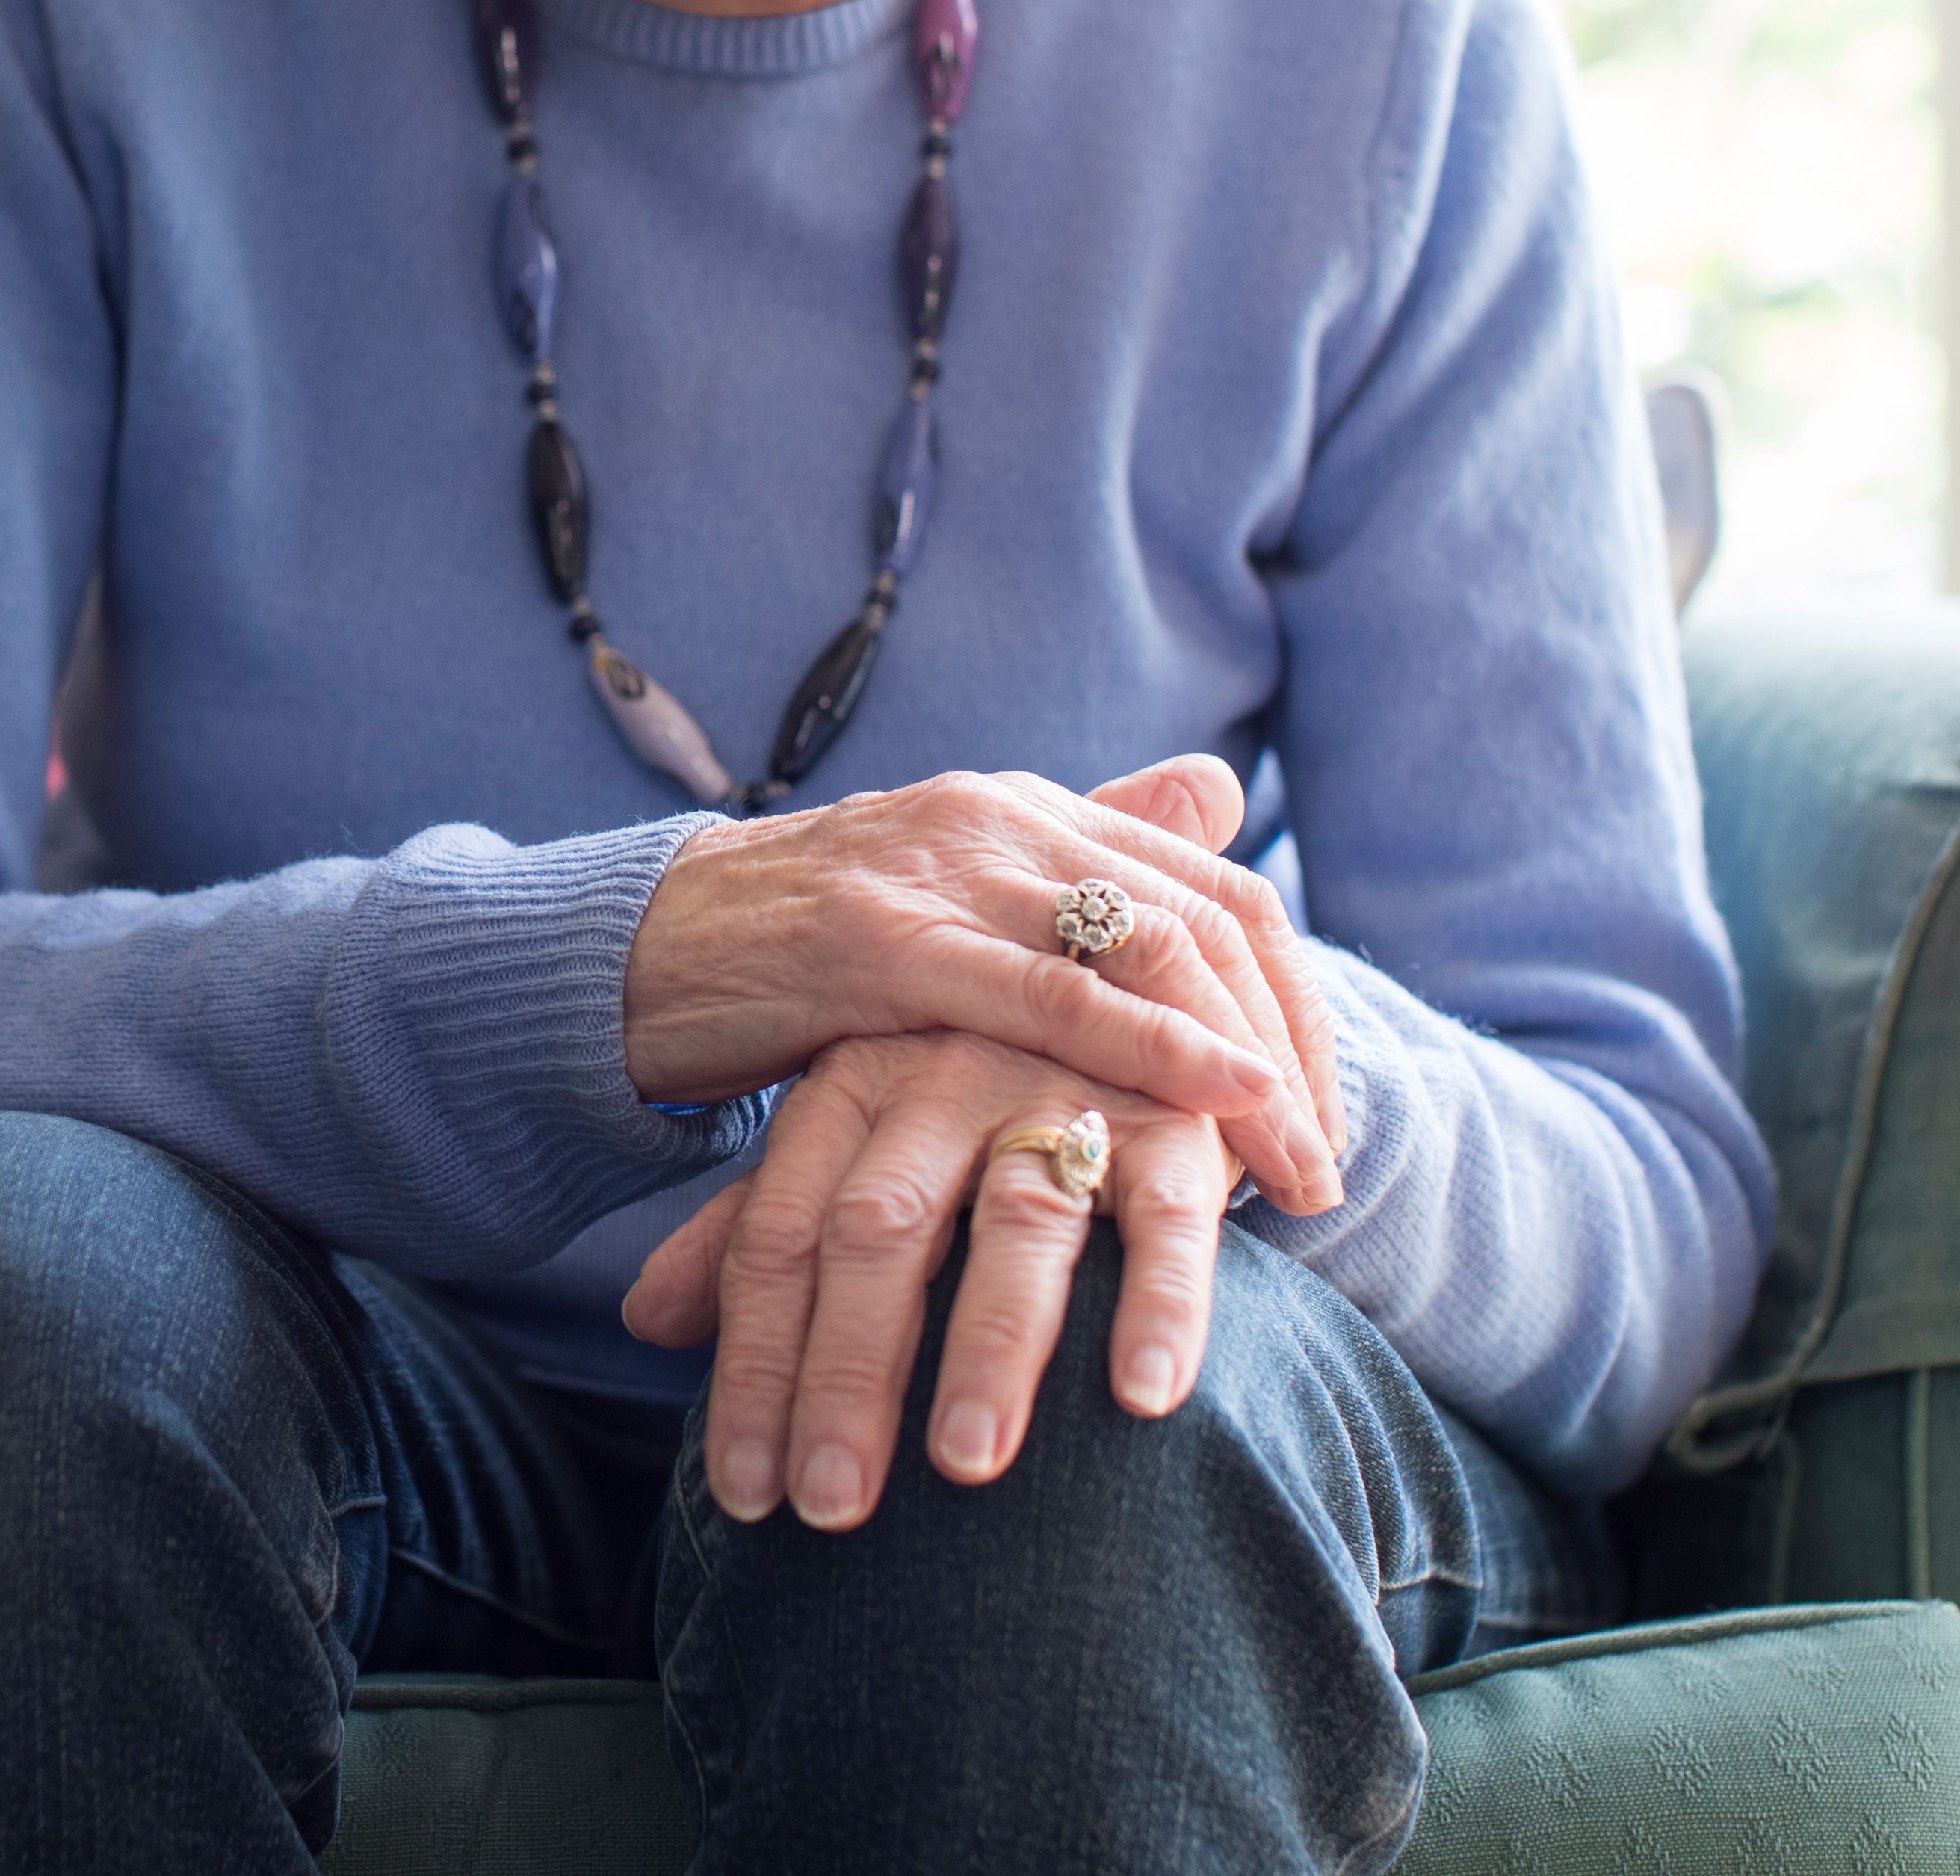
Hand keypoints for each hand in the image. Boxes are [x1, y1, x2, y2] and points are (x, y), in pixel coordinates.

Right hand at [621, 758, 1342, 1213]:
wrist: (629, 952)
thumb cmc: (793, 959)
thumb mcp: (946, 911)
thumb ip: (1072, 870)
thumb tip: (1215, 789)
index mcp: (1027, 812)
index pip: (1212, 888)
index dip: (1293, 999)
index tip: (1325, 1111)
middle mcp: (1004, 819)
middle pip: (1208, 917)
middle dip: (1293, 1045)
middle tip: (1330, 1164)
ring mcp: (946, 872)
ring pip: (1152, 946)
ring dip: (1249, 1065)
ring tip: (1299, 1171)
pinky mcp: (885, 942)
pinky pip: (1049, 996)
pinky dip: (1151, 1051)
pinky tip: (1215, 1111)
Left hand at [623, 1029, 1231, 1528]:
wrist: (1131, 998)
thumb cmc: (970, 1116)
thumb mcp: (854, 1149)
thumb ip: (759, 1230)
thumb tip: (645, 1321)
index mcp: (847, 1087)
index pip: (775, 1237)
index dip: (753, 1368)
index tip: (745, 1495)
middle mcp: (942, 1078)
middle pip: (876, 1231)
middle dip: (846, 1374)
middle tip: (831, 1508)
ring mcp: (1061, 1089)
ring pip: (1016, 1226)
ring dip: (989, 1349)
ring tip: (965, 1467)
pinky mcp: (1176, 1116)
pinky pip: (1166, 1215)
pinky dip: (1158, 1304)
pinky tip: (1140, 1398)